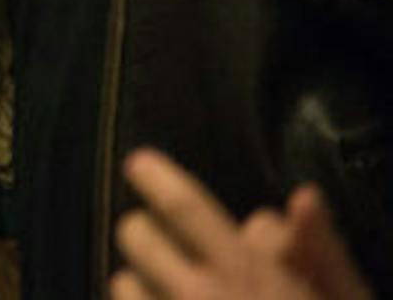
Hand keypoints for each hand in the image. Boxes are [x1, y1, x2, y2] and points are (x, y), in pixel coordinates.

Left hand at [110, 148, 369, 299]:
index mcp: (249, 278)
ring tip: (168, 292)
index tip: (138, 161)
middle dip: (146, 227)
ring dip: (139, 279)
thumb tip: (303, 196)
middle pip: (138, 236)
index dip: (157, 177)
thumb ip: (325, 255)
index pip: (184, 208)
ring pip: (122, 281)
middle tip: (158, 234)